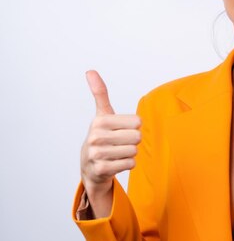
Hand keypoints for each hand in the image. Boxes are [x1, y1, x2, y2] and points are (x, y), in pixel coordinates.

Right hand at [80, 70, 140, 215]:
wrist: (89, 166)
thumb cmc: (101, 136)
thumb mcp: (102, 114)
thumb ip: (100, 93)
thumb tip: (90, 71)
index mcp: (100, 121)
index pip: (138, 122)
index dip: (133, 127)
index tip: (120, 129)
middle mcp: (96, 137)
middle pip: (137, 137)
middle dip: (132, 141)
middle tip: (119, 143)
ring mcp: (97, 154)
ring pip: (134, 151)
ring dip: (130, 153)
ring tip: (116, 153)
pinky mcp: (102, 169)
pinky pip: (130, 164)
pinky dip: (127, 164)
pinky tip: (115, 163)